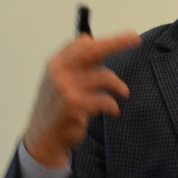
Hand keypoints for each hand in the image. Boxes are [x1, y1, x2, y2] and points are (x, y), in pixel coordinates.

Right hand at [23, 32, 140, 167]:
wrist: (43, 139)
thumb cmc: (56, 109)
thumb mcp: (57, 82)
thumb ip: (73, 65)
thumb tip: (91, 41)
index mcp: (55, 64)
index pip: (79, 44)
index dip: (100, 41)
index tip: (120, 38)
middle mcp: (59, 72)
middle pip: (92, 51)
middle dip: (117, 42)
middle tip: (135, 38)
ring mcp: (67, 88)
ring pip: (105, 77)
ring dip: (118, 86)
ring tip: (123, 93)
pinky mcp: (76, 106)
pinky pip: (106, 100)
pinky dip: (113, 106)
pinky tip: (113, 111)